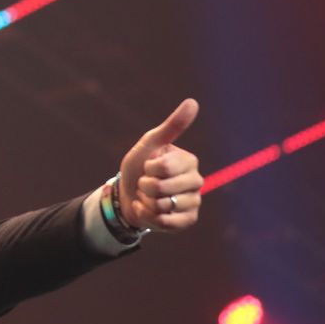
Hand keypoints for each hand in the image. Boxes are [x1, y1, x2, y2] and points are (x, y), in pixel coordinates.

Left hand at [118, 98, 203, 231]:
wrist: (127, 195)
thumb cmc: (139, 167)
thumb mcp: (149, 144)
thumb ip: (171, 126)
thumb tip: (193, 101)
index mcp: (189, 161)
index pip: (165, 167)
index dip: (148, 168)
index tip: (148, 167)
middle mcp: (196, 181)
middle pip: (162, 189)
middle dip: (144, 187)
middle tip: (146, 184)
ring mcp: (194, 202)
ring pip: (162, 206)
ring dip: (145, 202)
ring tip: (148, 197)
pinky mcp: (188, 221)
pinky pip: (165, 222)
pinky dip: (148, 217)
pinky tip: (147, 210)